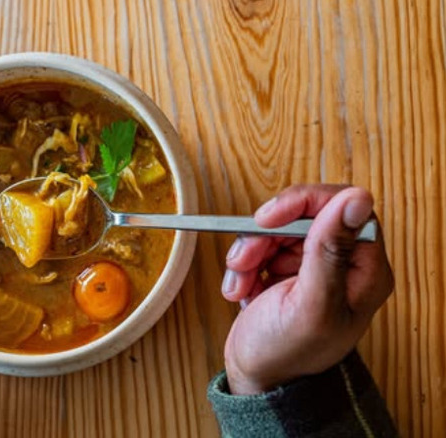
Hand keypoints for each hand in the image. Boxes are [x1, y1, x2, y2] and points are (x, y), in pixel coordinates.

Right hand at [221, 184, 392, 394]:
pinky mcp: (287, 269)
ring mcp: (313, 266)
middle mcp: (343, 264)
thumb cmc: (288, 354)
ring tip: (241, 283)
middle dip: (264, 236)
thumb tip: (357, 197)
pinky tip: (240, 290)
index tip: (269, 219)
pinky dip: (243, 265)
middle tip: (245, 260)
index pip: (344, 207)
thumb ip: (330, 251)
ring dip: (248, 253)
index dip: (303, 204)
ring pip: (276, 229)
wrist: (258, 380)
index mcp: (363, 270)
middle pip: (303, 216)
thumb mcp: (310, 304)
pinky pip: (261, 246)